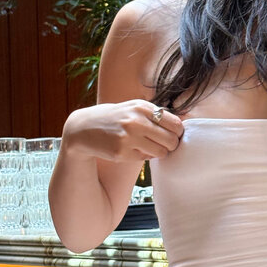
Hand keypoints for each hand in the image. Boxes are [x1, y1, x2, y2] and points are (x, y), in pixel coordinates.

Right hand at [61, 99, 183, 163]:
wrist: (83, 128)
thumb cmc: (115, 118)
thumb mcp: (134, 107)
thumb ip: (156, 113)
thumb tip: (183, 123)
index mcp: (142, 107)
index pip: (175, 124)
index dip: (178, 132)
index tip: (173, 135)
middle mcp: (136, 121)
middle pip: (171, 140)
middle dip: (171, 145)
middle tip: (165, 145)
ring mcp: (128, 138)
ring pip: (161, 152)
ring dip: (159, 152)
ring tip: (150, 147)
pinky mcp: (121, 153)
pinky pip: (146, 158)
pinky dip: (144, 156)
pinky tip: (134, 149)